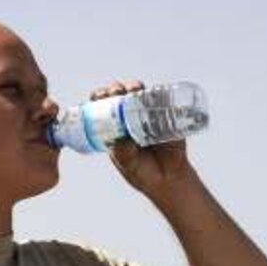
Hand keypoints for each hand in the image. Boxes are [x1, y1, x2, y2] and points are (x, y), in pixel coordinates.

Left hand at [90, 79, 192, 198]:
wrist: (168, 179)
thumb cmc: (143, 172)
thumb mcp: (128, 164)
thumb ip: (124, 153)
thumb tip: (122, 140)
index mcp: (114, 128)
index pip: (102, 107)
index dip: (99, 98)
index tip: (98, 96)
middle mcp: (128, 118)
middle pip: (119, 96)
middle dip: (115, 89)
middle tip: (116, 91)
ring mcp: (147, 115)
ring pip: (139, 94)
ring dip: (134, 87)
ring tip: (133, 89)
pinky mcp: (166, 117)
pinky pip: (161, 101)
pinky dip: (157, 94)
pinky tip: (153, 93)